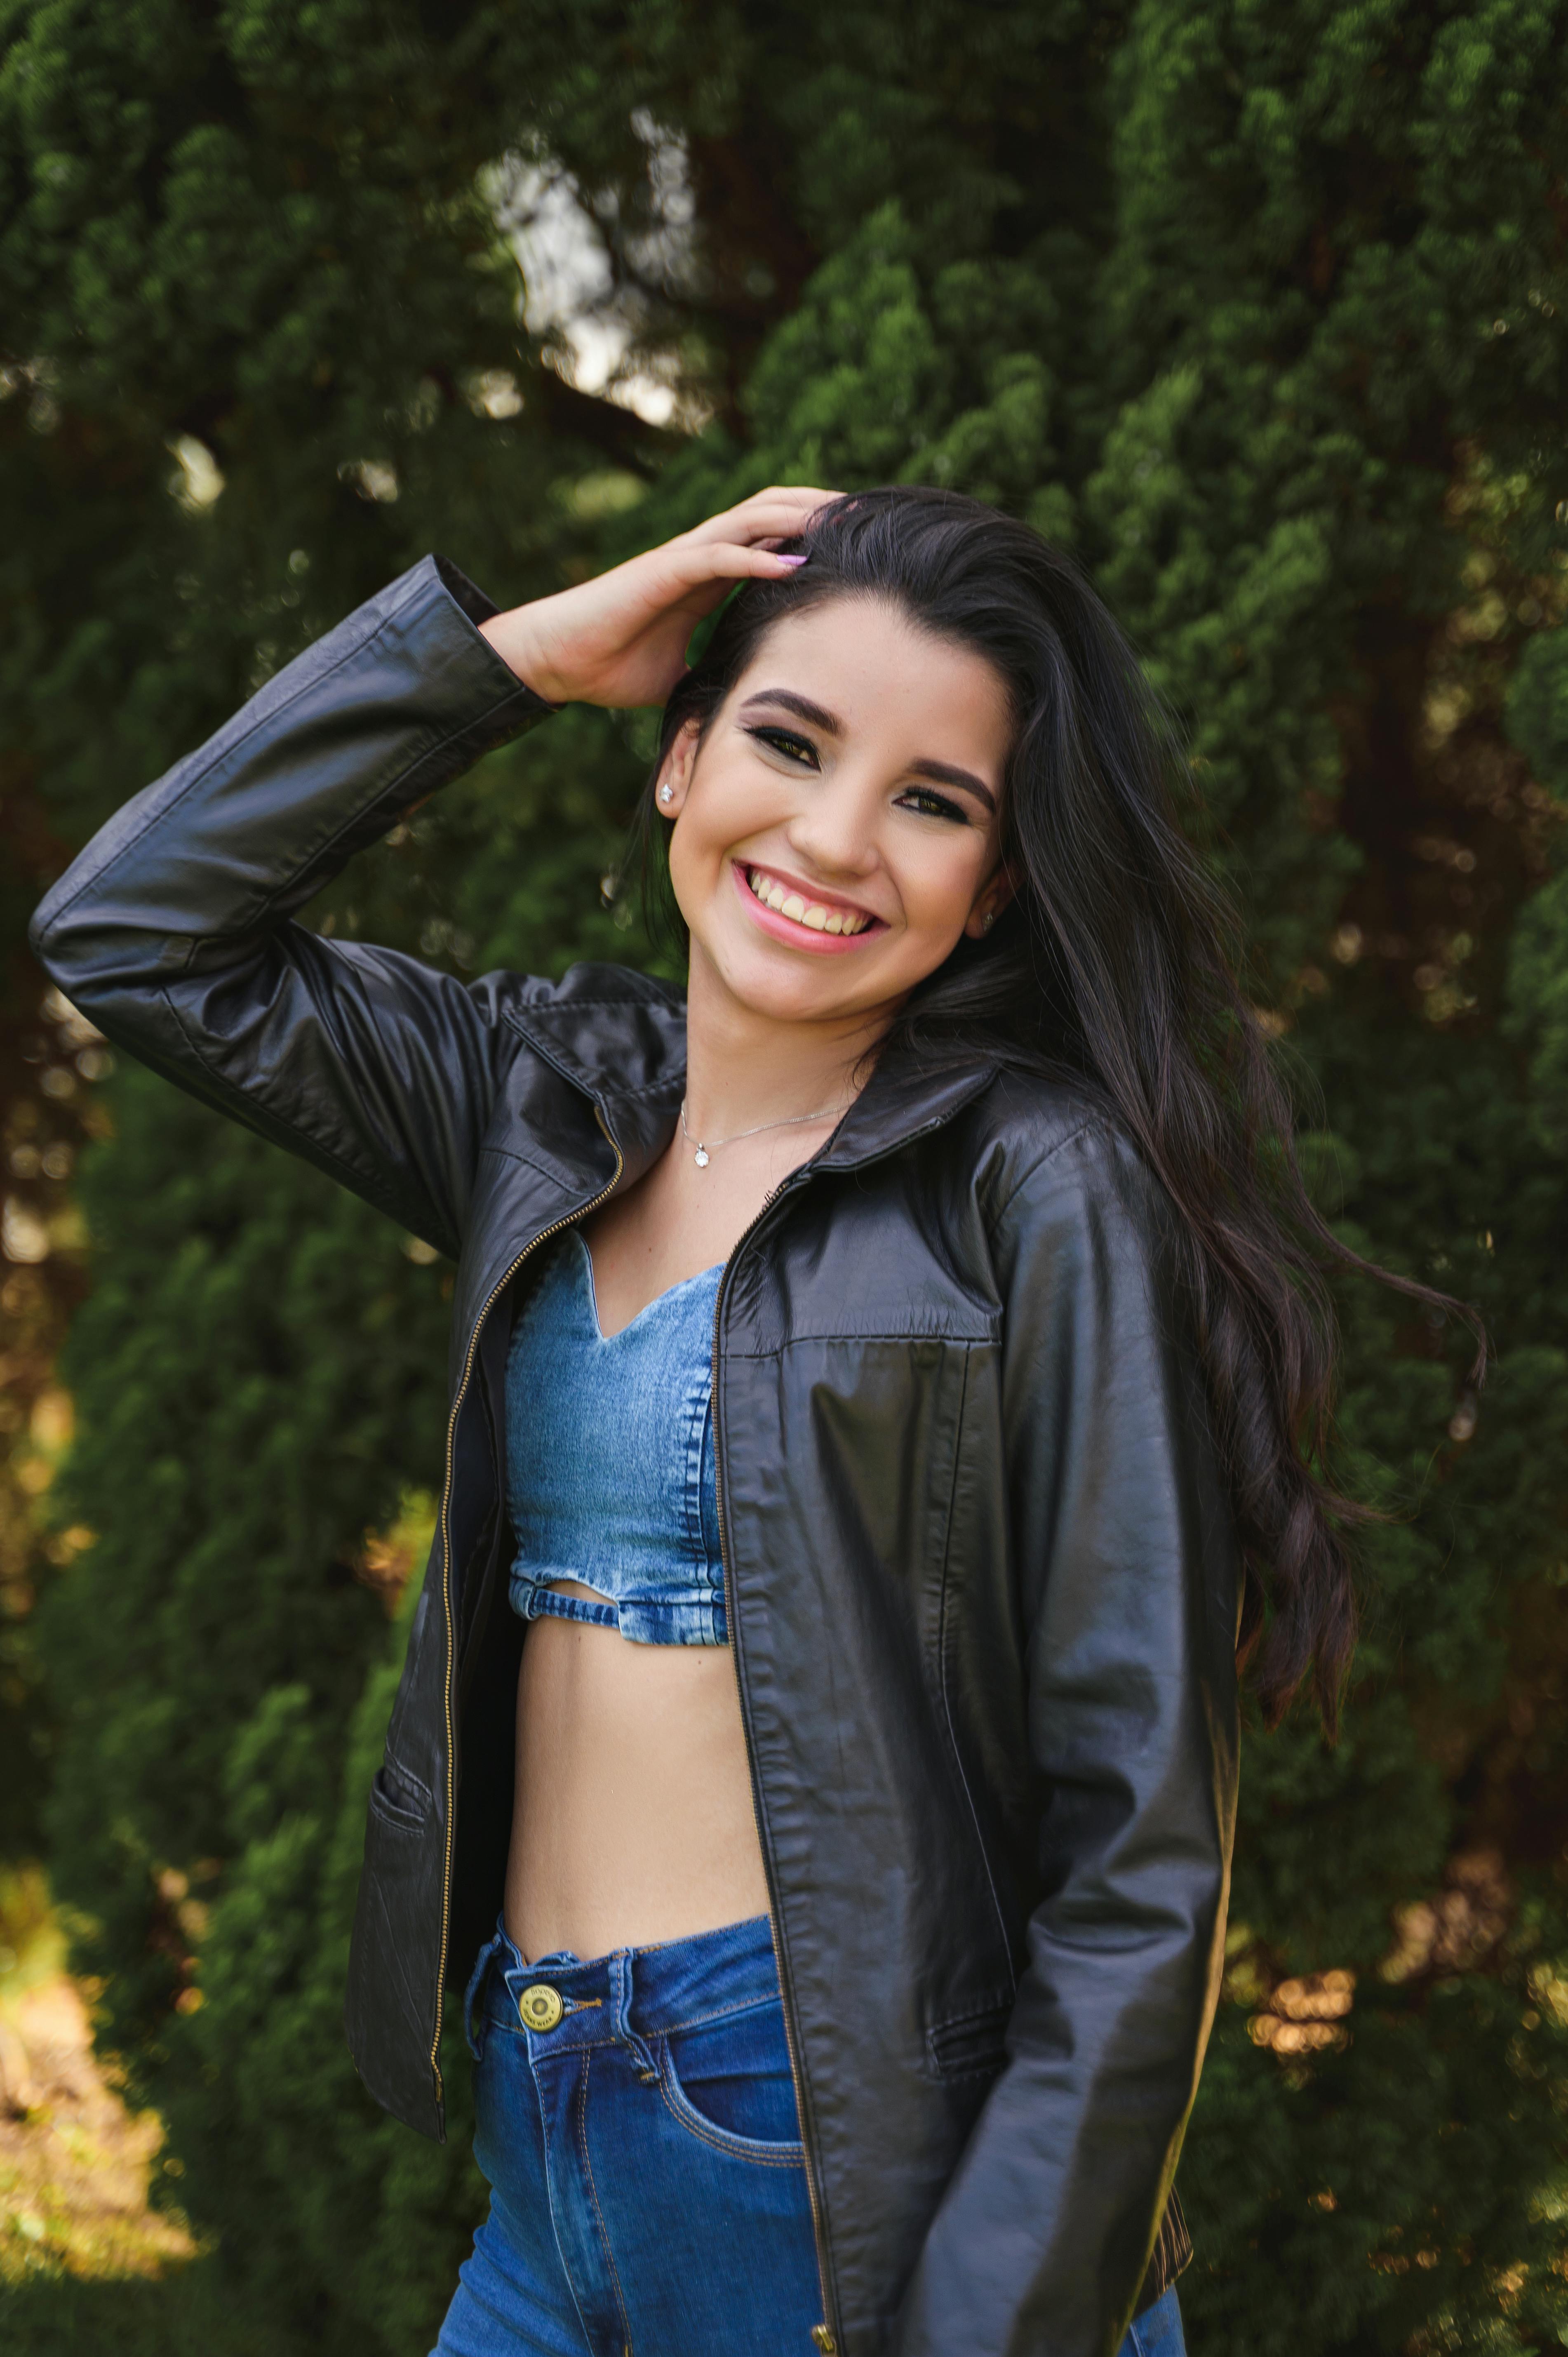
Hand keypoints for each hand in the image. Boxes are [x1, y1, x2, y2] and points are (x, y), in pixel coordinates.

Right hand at [478, 486, 836, 707]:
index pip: (771, 540)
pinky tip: (791, 563)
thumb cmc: (610, 667)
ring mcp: (681, 561)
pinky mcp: (662, 573)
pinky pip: (716, 557)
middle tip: (867, 513)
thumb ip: (712, 674)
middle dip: (818, 509)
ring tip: (840, 519)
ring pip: (748, 520)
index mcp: (708, 579)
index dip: (813, 533)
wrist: (558, 662)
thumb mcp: (680, 677)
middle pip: (770, 515)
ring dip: (796, 517)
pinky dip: (755, 557)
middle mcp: (700, 559)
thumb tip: (742, 702)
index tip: (858, 542)